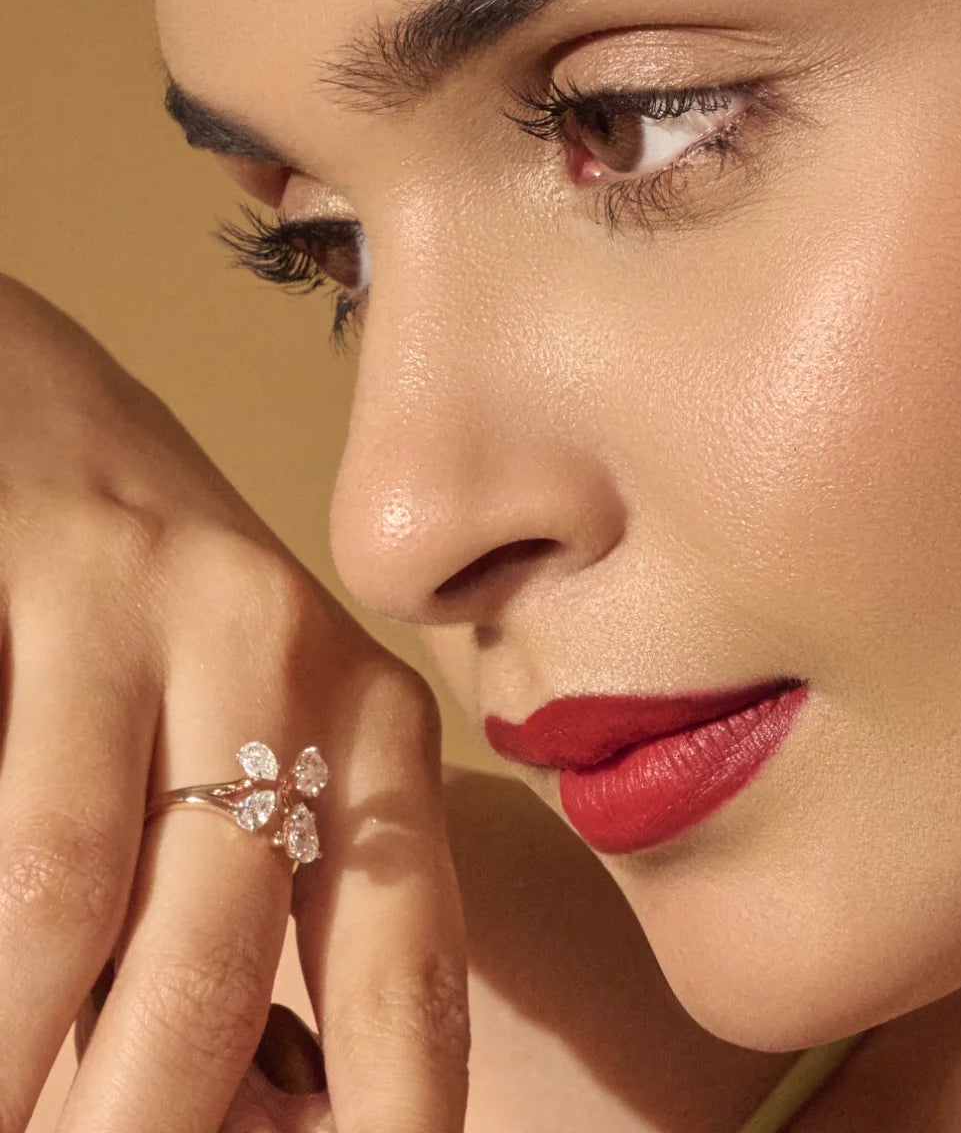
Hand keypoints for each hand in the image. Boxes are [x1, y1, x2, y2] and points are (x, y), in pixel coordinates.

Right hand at [0, 275, 469, 1131]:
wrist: (55, 411)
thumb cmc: (166, 619)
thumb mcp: (246, 749)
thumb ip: (254, 916)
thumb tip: (274, 1107)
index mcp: (381, 732)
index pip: (410, 968)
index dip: (395, 1121)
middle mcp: (300, 667)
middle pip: (223, 962)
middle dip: (146, 1128)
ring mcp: (171, 613)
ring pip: (95, 901)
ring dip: (30, 1065)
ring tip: (11, 1127)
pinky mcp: (54, 574)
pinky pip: (12, 815)